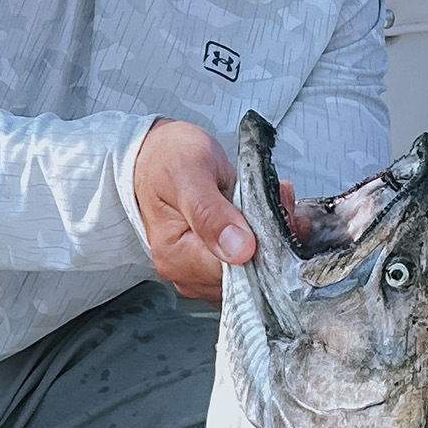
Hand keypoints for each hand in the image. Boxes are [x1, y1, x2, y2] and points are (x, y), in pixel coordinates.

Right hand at [134, 119, 270, 303]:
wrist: (159, 154)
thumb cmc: (168, 158)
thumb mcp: (188, 171)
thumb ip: (210, 212)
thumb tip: (239, 250)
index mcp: (176, 257)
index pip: (236, 271)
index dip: (261, 243)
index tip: (268, 210)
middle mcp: (186, 273)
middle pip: (248, 273)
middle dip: (268, 237)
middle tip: (266, 199)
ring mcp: (200, 273)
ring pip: (254, 269)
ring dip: (268, 236)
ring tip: (258, 202)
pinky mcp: (214, 266)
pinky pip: (250, 263)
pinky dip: (262, 238)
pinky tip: (255, 214)